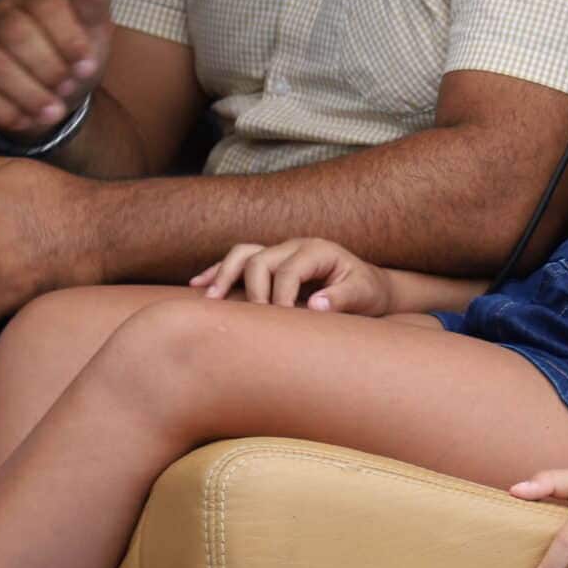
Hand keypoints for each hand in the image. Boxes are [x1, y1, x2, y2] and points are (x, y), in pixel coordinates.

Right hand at [0, 0, 115, 141]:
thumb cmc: (75, 59)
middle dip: (47, 67)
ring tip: (54, 110)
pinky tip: (29, 119)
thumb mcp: (94, 32)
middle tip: (69, 88)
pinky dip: (6, 110)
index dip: (66, 38)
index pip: (42, 4)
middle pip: (14, 33)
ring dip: (28, 92)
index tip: (86, 64)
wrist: (56, 100)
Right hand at [191, 237, 393, 313]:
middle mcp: (294, 246)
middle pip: (260, 258)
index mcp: (317, 250)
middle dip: (251, 288)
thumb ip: (341, 298)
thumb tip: (314, 306)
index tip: (280, 320)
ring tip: (209, 298)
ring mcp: (280, 252)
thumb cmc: (366, 292)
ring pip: (243, 253)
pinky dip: (218, 272)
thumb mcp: (363, 294)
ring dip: (224, 274)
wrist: (369, 286)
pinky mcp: (270, 263)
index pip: (289, 270)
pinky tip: (199, 285)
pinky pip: (238, 261)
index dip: (281, 296)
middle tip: (252, 318)